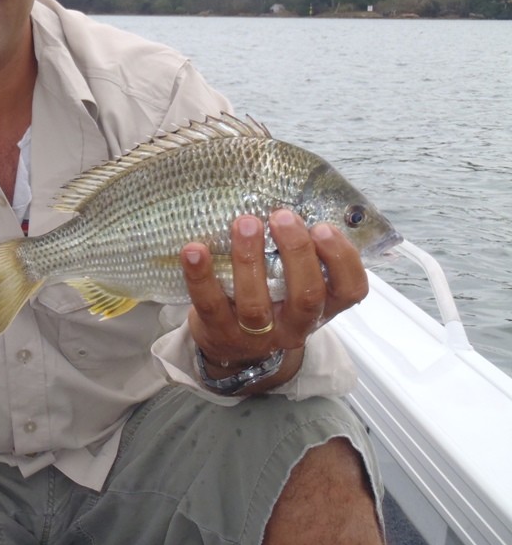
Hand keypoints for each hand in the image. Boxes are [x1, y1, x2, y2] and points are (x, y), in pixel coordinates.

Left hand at [182, 209, 368, 388]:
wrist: (231, 347)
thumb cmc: (270, 300)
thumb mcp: (293, 283)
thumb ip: (299, 254)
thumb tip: (292, 197)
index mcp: (322, 308)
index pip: (350, 290)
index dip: (341, 259)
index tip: (323, 228)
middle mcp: (294, 326)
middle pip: (306, 296)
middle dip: (296, 252)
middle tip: (282, 216)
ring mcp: (256, 335)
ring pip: (256, 303)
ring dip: (249, 259)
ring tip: (245, 223)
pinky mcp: (219, 332)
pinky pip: (210, 304)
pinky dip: (200, 275)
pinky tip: (194, 249)